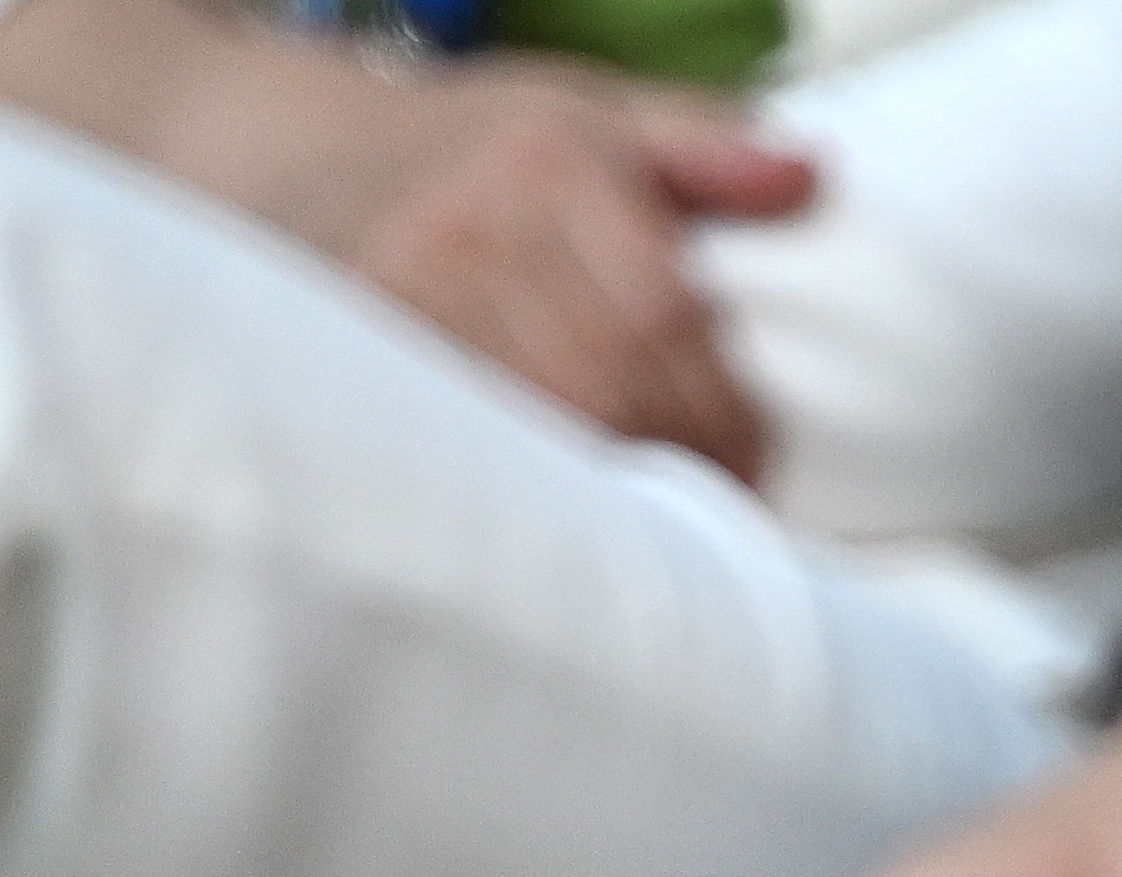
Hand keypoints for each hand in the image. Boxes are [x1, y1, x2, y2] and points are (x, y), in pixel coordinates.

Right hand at [276, 59, 813, 478]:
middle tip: (726, 498)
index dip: (722, 404)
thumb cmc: (484, 151)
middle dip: (683, 453)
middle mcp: (469, 226)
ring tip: (666, 512)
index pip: (664, 313)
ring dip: (620, 481)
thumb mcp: (595, 117)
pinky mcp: (370, 353)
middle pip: (609, 380)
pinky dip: (542, 488)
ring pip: (545, 422)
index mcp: (546, 164)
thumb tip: (808, 176)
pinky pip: (477, 443)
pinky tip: (583, 513)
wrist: (312, 166)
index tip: (757, 453)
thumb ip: (705, 145)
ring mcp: (407, 294)